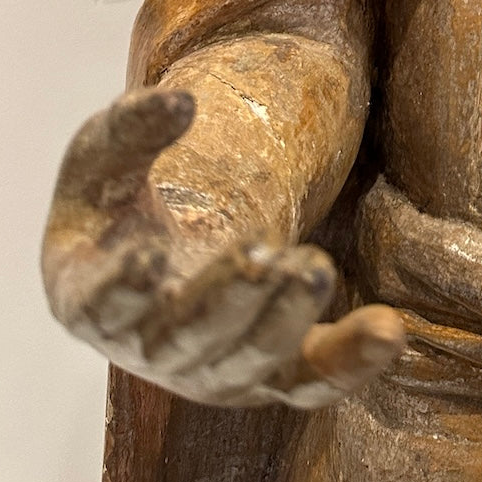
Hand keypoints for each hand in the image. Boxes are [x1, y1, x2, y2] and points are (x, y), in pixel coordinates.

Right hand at [41, 87, 402, 407]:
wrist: (162, 245)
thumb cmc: (121, 200)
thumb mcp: (107, 154)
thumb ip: (132, 125)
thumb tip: (180, 101)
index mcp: (92, 300)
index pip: (101, 308)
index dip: (121, 290)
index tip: (148, 257)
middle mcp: (152, 350)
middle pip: (187, 340)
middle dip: (225, 299)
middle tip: (260, 255)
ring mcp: (214, 369)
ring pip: (253, 361)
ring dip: (286, 318)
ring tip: (315, 267)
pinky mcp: (274, 371)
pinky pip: (314, 380)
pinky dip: (351, 361)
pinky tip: (389, 331)